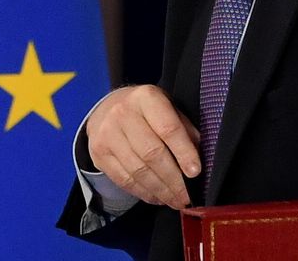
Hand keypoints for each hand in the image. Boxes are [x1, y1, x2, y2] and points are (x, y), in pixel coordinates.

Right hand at [86, 85, 200, 208]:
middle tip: (187, 196)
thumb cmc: (147, 110)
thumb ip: (184, 129)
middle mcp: (123, 115)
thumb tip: (198, 159)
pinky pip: (124, 180)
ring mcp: (107, 135)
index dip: (184, 153)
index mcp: (147, 98)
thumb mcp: (168, 107)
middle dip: (173, 180)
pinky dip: (143, 192)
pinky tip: (157, 197)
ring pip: (138, 171)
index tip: (195, 172)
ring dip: (160, 190)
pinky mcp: (99, 155)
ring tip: (175, 200)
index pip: (168, 129)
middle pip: (152, 154)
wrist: (107, 108)